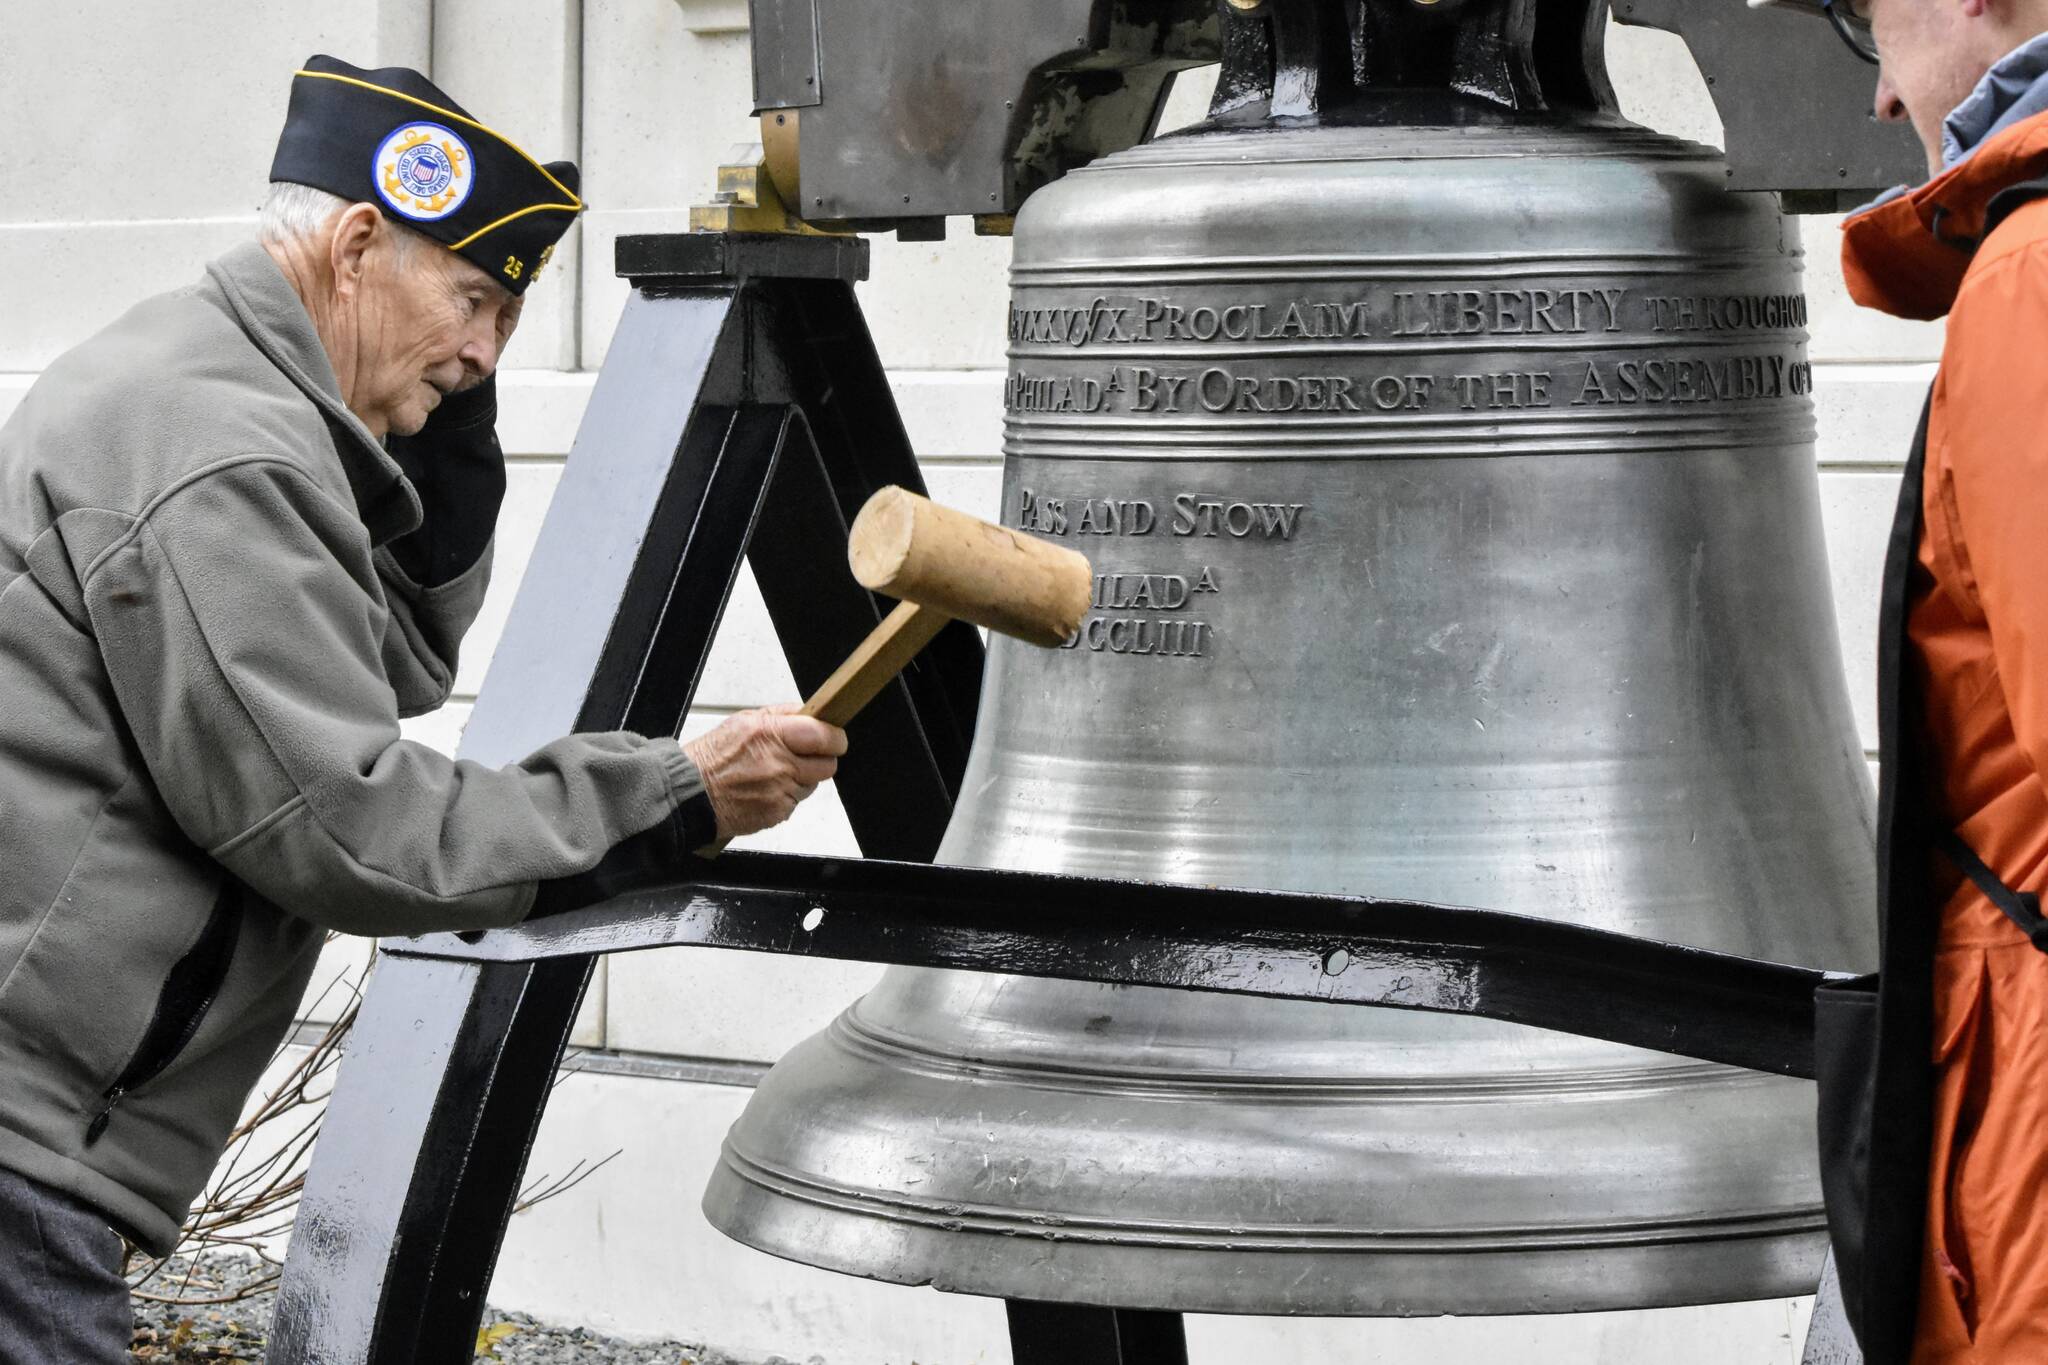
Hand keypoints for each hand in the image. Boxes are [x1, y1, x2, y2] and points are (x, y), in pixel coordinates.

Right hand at [683, 705, 847, 841]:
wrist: (690, 793)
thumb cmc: (712, 757)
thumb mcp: (743, 721)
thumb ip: (780, 716)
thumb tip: (808, 712)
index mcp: (771, 734)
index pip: (824, 736)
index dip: (834, 738)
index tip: (833, 738)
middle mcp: (779, 763)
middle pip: (827, 765)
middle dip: (820, 760)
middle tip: (804, 757)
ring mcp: (780, 791)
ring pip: (812, 785)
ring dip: (801, 779)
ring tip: (773, 774)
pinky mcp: (778, 812)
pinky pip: (795, 802)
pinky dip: (785, 796)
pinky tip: (764, 789)